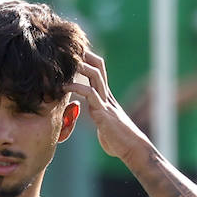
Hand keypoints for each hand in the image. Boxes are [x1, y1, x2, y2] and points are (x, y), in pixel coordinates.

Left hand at [65, 49, 154, 165]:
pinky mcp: (103, 113)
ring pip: (95, 76)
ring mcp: (105, 102)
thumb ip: (96, 114)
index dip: (87, 58)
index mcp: (105, 96)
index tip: (72, 52)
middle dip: (83, 55)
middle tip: (67, 48)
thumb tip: (89, 116)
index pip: (98, 70)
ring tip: (65, 63)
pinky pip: (90, 95)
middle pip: (98, 66)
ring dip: (80, 67)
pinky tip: (64, 87)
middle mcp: (106, 95)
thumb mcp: (103, 122)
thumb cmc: (117, 139)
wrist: (132, 149)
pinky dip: (76, 88)